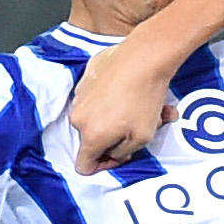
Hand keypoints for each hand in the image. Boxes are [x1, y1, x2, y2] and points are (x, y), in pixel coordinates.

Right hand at [65, 50, 174, 174]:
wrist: (144, 57)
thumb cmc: (144, 99)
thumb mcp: (143, 137)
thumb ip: (123, 152)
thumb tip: (115, 152)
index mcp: (91, 136)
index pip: (84, 166)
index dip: (104, 166)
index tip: (122, 154)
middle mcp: (78, 116)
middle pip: (93, 139)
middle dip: (116, 137)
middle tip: (142, 127)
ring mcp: (80, 94)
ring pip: (97, 116)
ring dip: (117, 117)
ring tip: (144, 108)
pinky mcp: (86, 77)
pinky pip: (97, 96)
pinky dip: (112, 98)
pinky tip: (132, 91)